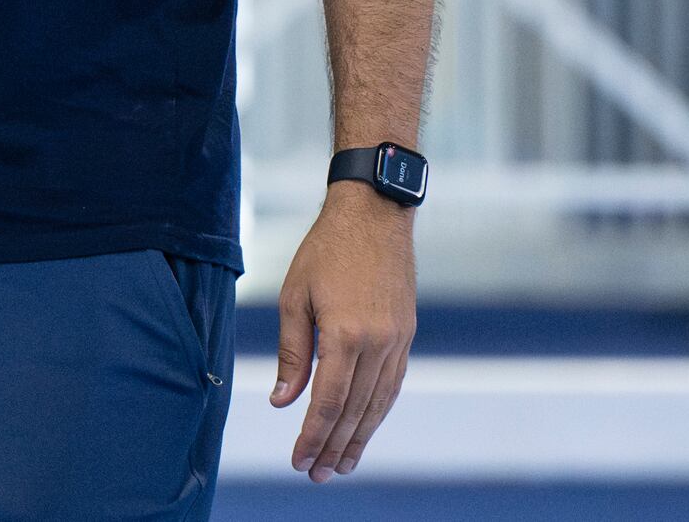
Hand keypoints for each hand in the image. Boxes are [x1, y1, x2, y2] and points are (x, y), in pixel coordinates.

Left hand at [272, 183, 415, 480]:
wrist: (374, 215)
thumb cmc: (326, 250)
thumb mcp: (296, 296)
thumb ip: (292, 352)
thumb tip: (283, 400)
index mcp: (345, 335)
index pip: (328, 403)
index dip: (312, 436)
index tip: (299, 461)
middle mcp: (377, 344)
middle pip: (354, 411)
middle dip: (334, 447)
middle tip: (316, 474)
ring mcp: (397, 341)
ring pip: (378, 404)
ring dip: (359, 438)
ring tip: (342, 464)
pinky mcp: (406, 335)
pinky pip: (392, 385)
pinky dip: (378, 412)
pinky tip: (365, 427)